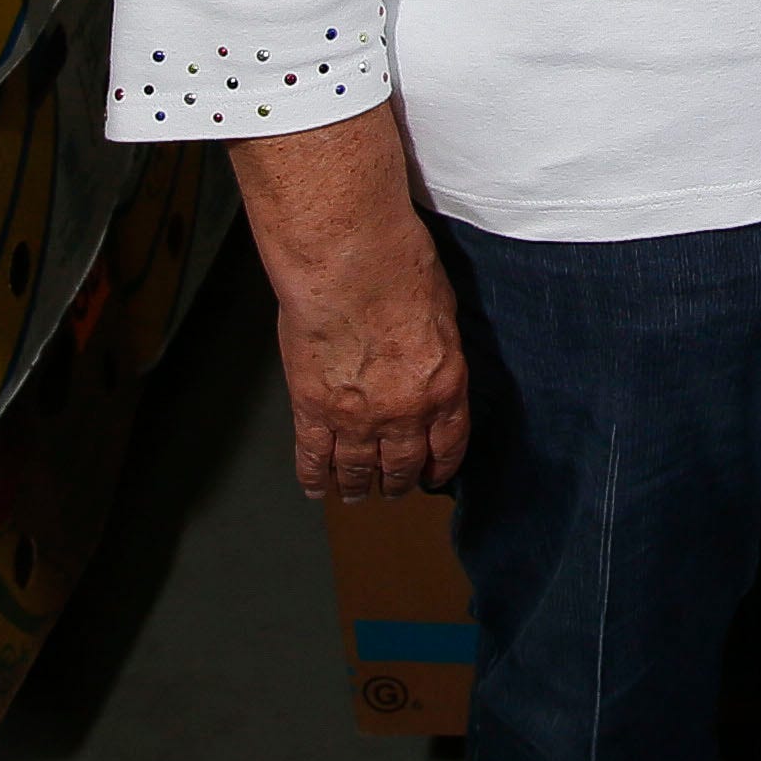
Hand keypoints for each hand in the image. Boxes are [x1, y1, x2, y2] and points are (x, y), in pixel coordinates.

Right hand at [233, 107, 472, 498]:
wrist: (352, 266)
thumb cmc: (401, 273)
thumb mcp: (444, 316)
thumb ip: (437, 353)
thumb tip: (428, 367)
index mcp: (444, 388)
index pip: (448, 445)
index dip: (439, 466)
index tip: (432, 476)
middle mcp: (404, 413)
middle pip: (402, 464)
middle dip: (398, 481)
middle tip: (393, 488)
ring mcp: (355, 418)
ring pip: (357, 469)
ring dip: (358, 486)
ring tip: (355, 494)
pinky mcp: (312, 410)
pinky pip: (313, 457)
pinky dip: (314, 477)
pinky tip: (315, 487)